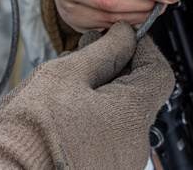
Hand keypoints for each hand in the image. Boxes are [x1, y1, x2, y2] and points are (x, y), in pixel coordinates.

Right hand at [0, 21, 174, 169]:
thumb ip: (102, 51)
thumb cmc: (34, 129)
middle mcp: (135, 143)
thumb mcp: (67, 74)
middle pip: (137, 94)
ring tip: (64, 92)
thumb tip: (123, 35)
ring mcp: (120, 161)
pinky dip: (90, 121)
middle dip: (113, 71)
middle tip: (84, 59)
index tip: (120, 38)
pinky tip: (62, 117)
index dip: (141, 48)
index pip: (158, 72)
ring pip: (119, 116)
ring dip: (98, 97)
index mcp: (132, 113)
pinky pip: (105, 138)